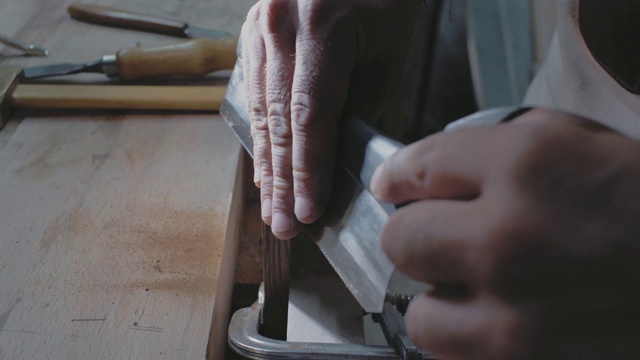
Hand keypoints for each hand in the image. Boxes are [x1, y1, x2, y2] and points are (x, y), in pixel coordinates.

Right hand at [240, 0, 420, 238]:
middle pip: (279, 120)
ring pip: (261, 111)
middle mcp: (280, 23)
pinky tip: (265, 168)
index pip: (310, 115)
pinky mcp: (252, 33)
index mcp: (321, 27)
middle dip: (282, 180)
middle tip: (282, 224)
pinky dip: (262, 135)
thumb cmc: (388, 6)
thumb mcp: (390, 56)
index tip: (307, 211)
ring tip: (271, 207)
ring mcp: (260, 25)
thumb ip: (364, 109)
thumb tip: (342, 166)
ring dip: (267, 165)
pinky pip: (252, 93)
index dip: (308, 169)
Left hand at [371, 109, 639, 358]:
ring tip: (476, 295)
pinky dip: (475, 345)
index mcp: (527, 166)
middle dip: (417, 239)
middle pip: (400, 243)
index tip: (394, 186)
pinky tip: (507, 326)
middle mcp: (510, 240)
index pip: (416, 167)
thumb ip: (505, 152)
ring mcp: (518, 321)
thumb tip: (433, 173)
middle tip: (442, 240)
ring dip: (441, 304)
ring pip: (421, 319)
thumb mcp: (589, 146)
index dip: (398, 177)